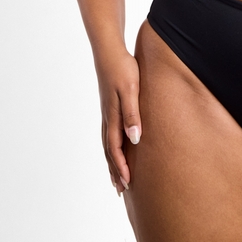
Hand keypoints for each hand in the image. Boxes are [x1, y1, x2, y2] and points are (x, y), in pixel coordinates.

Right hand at [97, 49, 141, 195]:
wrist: (109, 51)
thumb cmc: (123, 68)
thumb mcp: (130, 90)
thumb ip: (132, 114)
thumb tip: (135, 139)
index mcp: (112, 116)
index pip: (115, 149)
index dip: (121, 167)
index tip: (128, 184)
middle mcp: (107, 118)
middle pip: (109, 151)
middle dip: (115, 171)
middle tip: (121, 190)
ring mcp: (107, 112)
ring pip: (108, 143)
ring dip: (112, 162)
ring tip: (117, 177)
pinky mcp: (109, 106)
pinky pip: (109, 133)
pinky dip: (111, 147)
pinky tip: (116, 149)